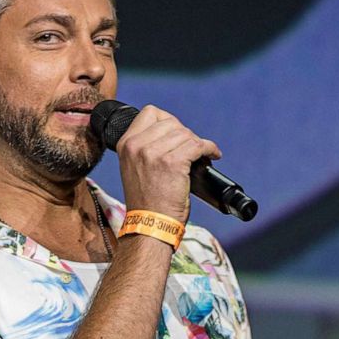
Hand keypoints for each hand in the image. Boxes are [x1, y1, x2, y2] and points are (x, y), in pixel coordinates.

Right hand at [112, 105, 219, 223]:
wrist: (149, 225)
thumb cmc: (147, 201)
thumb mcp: (135, 168)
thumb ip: (146, 147)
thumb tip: (174, 133)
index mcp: (125, 144)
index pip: (150, 113)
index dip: (169, 121)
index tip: (178, 134)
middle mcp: (136, 146)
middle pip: (171, 122)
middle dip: (185, 134)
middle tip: (191, 149)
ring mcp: (153, 153)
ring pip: (185, 133)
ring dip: (197, 143)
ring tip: (202, 155)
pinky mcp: (172, 163)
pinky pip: (198, 145)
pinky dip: (209, 149)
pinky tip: (212, 156)